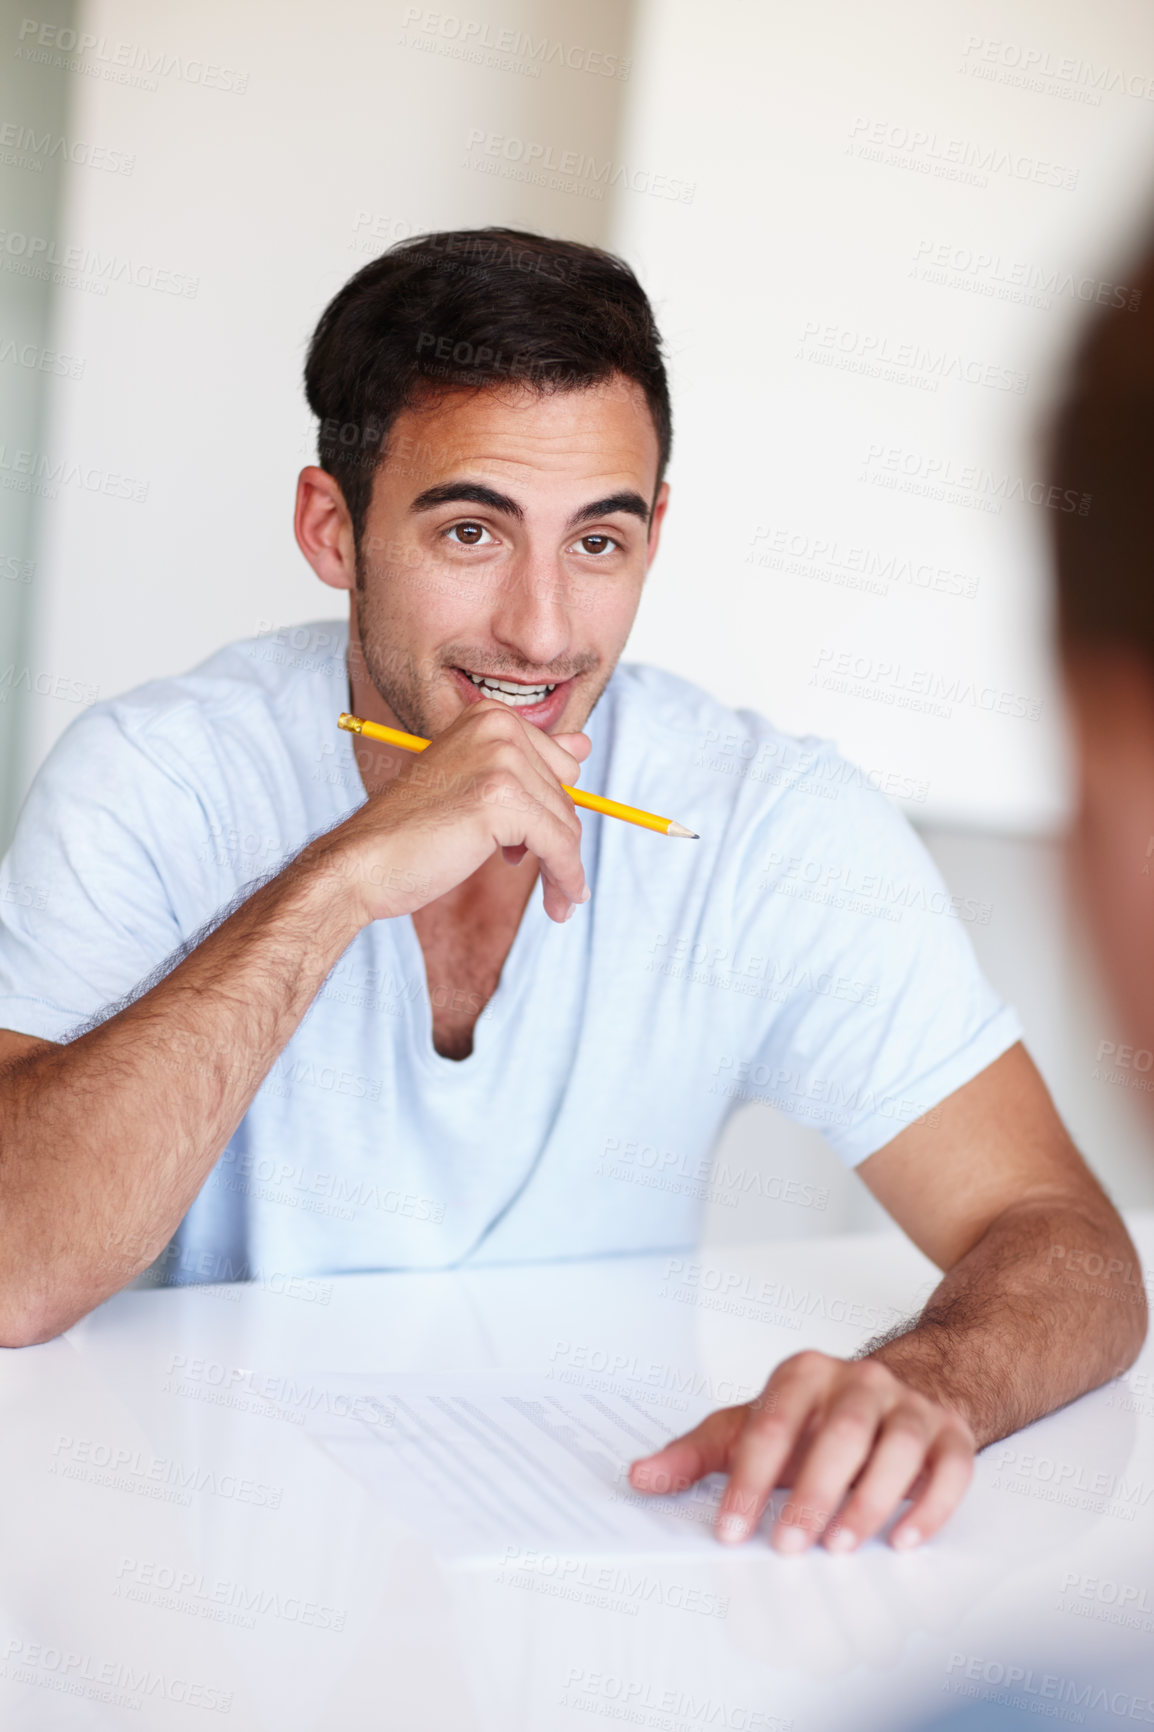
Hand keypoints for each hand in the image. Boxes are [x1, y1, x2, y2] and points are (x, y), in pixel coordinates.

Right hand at [313, 699, 592, 925]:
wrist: (361, 862)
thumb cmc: (412, 831)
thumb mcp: (473, 784)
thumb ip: (528, 762)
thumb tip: (584, 743)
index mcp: (490, 717)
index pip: (559, 767)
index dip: (550, 813)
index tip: (535, 844)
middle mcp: (498, 727)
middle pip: (565, 796)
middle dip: (559, 844)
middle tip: (546, 880)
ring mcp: (499, 760)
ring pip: (566, 824)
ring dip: (565, 869)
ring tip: (558, 900)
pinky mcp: (499, 800)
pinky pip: (559, 845)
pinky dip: (565, 878)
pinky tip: (560, 903)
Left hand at [628, 1349, 974, 1553]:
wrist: (907, 1385)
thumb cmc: (819, 1418)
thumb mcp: (754, 1424)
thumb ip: (699, 1453)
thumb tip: (640, 1477)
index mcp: (804, 1375)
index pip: (771, 1423)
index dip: (749, 1479)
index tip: (730, 1528)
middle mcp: (860, 1382)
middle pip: (839, 1433)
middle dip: (812, 1493)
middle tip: (787, 1545)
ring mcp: (910, 1407)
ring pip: (897, 1448)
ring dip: (869, 1501)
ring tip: (839, 1546)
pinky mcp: (951, 1436)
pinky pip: (950, 1469)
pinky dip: (931, 1506)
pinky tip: (904, 1540)